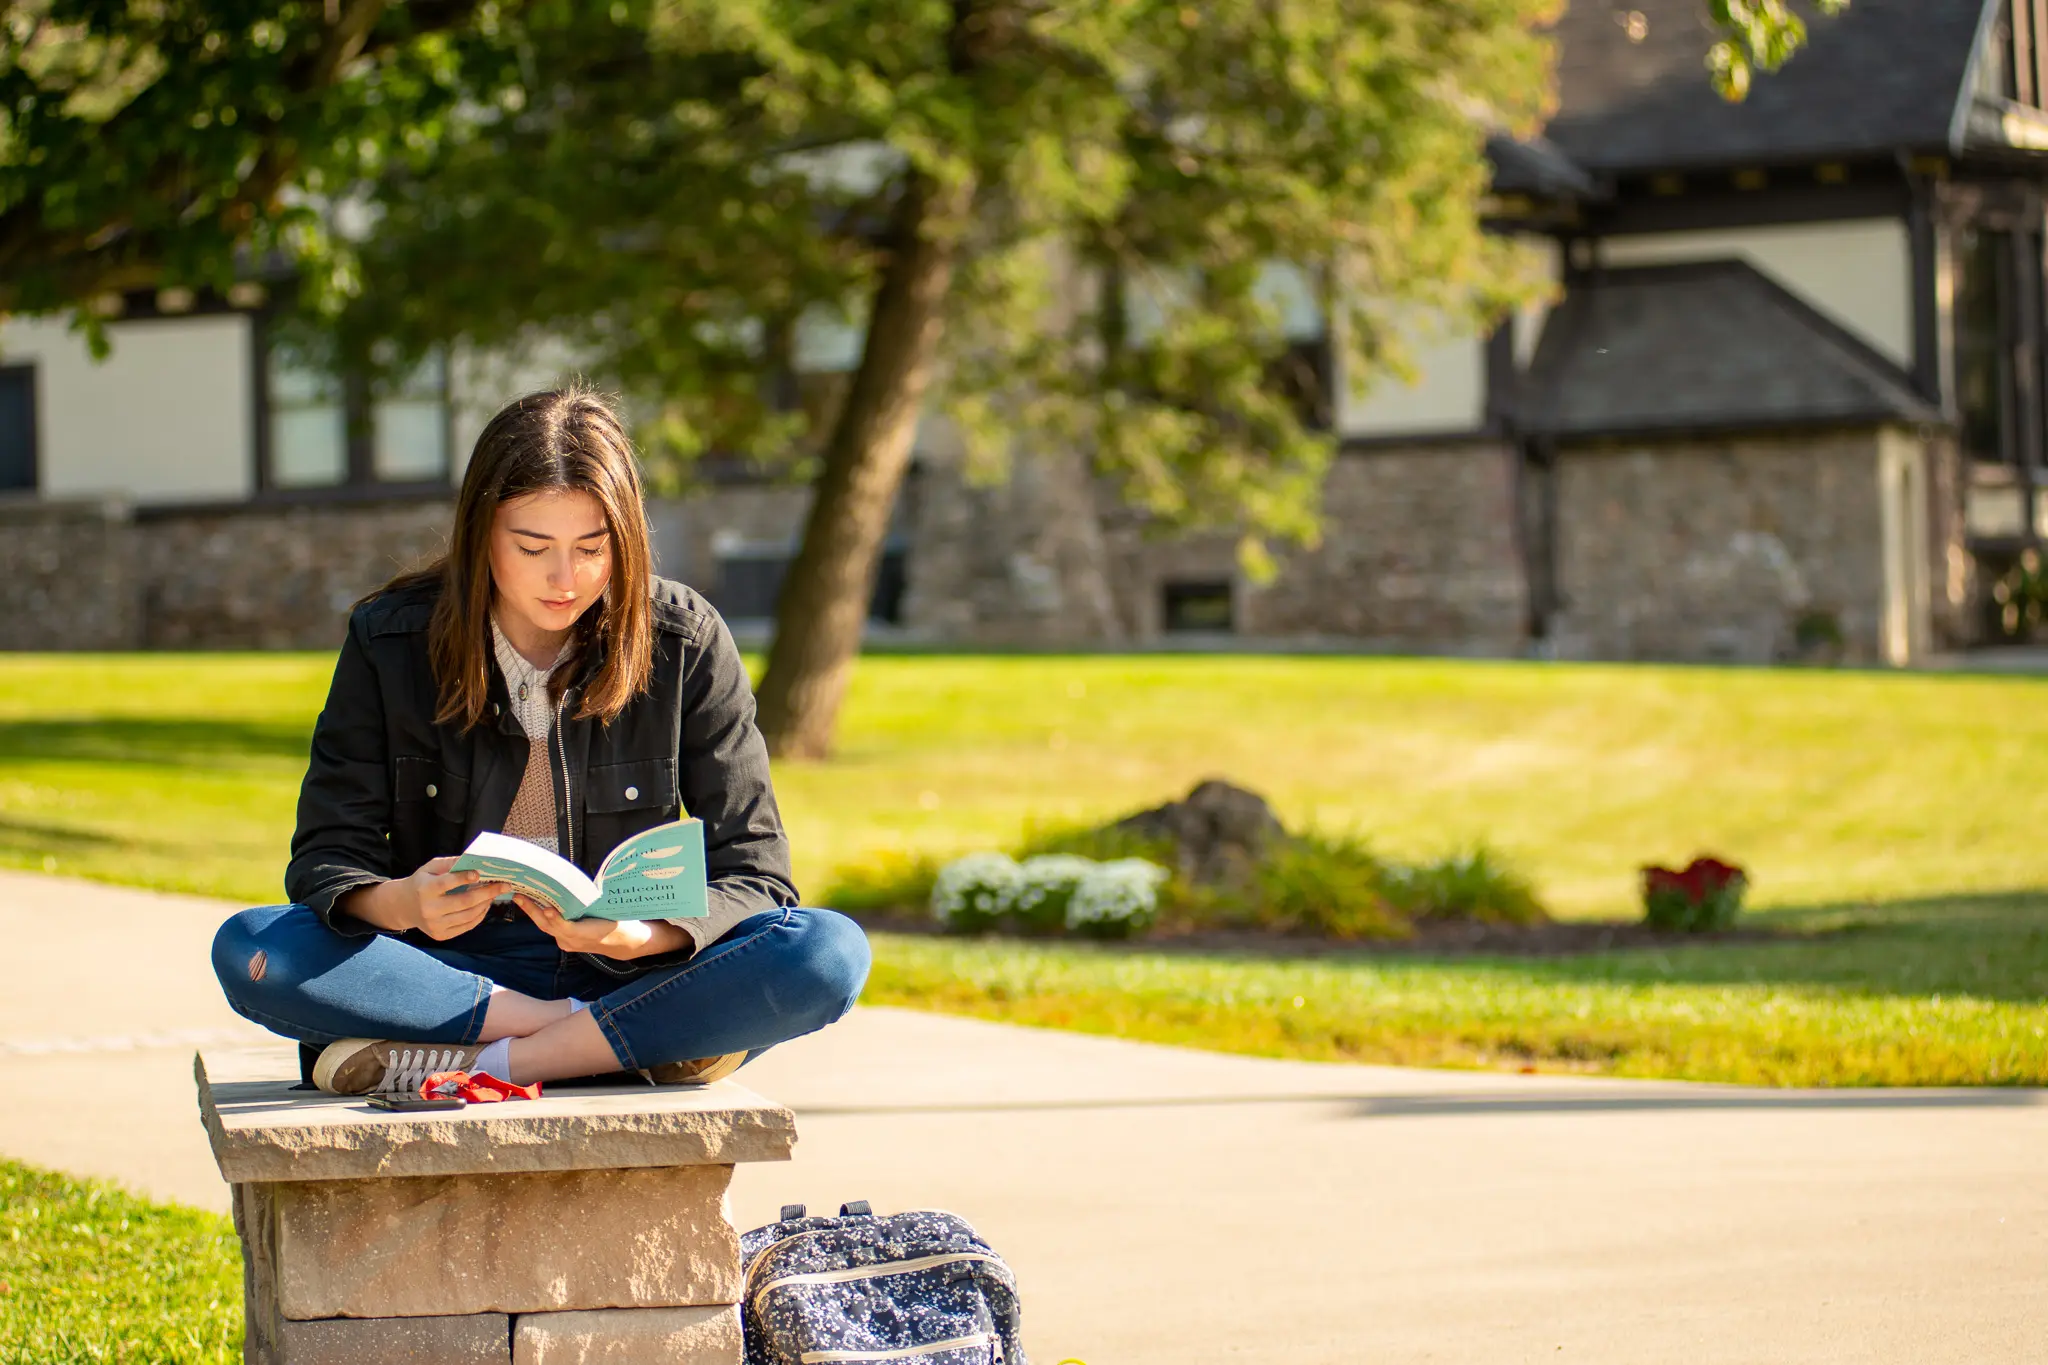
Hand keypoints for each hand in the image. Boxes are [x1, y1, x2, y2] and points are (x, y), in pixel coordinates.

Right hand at [342, 856, 508, 939]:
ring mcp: (435, 925)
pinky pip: (466, 926)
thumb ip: (450, 863)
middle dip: (488, 893)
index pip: (447, 883)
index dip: (464, 878)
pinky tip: (485, 905)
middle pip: (464, 902)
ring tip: (496, 894)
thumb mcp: (431, 868)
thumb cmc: (422, 882)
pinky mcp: (440, 935)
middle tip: (504, 885)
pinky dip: (479, 915)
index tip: (479, 873)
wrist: (404, 906)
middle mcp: (429, 909)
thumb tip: (474, 860)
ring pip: (469, 915)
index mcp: (424, 889)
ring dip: (486, 904)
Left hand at [513, 893, 688, 960]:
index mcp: (580, 936)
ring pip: (546, 925)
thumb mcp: (605, 917)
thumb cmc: (614, 926)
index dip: (555, 917)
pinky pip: (551, 926)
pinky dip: (543, 916)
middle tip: (518, 896)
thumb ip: (584, 915)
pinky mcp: (567, 938)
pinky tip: (537, 904)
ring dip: (533, 911)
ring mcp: (567, 941)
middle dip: (531, 910)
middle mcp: (569, 940)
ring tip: (522, 896)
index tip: (548, 908)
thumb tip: (564, 903)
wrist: (622, 941)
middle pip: (546, 924)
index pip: (563, 926)